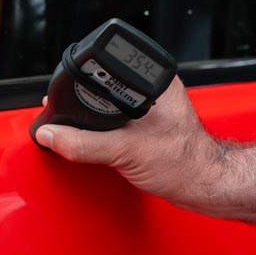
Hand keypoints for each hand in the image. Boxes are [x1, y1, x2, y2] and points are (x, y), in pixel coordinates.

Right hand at [35, 77, 225, 211]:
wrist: (203, 186)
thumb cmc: (184, 164)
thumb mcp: (125, 152)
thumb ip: (84, 143)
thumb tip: (52, 135)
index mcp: (153, 81)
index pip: (107, 68)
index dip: (82, 78)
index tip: (62, 94)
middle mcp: (153, 87)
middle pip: (104, 83)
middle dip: (84, 99)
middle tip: (71, 114)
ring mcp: (152, 104)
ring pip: (110, 100)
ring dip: (94, 114)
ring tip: (87, 126)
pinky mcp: (149, 121)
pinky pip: (117, 116)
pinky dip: (104, 126)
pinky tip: (103, 138)